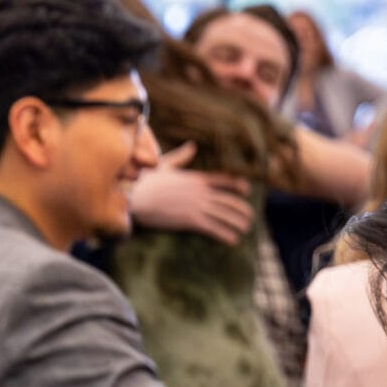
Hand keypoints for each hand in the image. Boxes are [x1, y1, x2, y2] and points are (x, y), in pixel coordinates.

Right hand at [127, 142, 253, 244]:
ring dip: (239, 223)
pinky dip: (226, 234)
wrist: (137, 196)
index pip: (224, 180)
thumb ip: (181, 157)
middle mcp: (201, 192)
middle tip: (250, 218)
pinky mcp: (190, 220)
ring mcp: (197, 206)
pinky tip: (234, 240)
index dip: (238, 185)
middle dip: (243, 210)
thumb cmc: (146, 181)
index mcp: (196, 178)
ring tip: (246, 230)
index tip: (247, 190)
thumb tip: (192, 145)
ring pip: (226, 214)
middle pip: (230, 200)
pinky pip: (214, 228)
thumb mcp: (165, 165)